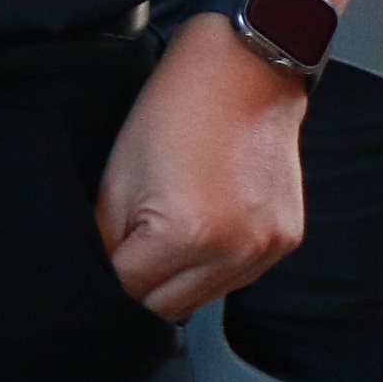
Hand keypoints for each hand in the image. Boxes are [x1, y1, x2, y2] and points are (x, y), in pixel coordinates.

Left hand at [94, 17, 307, 320]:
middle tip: (127, 248)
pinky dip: (211, 266)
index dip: (105, 277)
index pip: (129, 290)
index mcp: (187, 235)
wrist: (244, 74)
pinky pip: (235, 277)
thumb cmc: (174, 115)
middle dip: (140, 285)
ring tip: (164, 233)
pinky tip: (199, 228)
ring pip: (202, 297)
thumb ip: (106, 238)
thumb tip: (96, 276)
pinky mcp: (286, 241)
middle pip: (167, 306)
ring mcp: (267, 250)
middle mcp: (235, 252)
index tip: (100, 259)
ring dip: (176, 280)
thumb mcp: (119, 178)